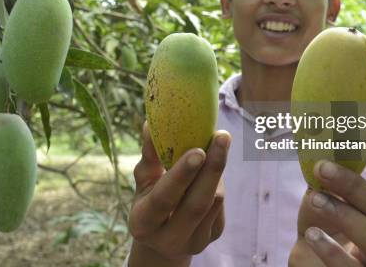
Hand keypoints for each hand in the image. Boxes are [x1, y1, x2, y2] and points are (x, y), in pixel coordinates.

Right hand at [128, 122, 230, 265]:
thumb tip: (151, 124)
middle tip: (222, 136)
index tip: (198, 150)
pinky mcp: (214, 236)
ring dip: (215, 170)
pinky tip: (209, 171)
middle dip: (212, 168)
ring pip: (214, 201)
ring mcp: (194, 241)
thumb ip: (150, 155)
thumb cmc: (150, 199)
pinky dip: (217, 182)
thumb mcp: (145, 180)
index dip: (181, 175)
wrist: (163, 238)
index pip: (164, 199)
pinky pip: (221, 204)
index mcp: (143, 223)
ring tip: (214, 145)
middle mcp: (169, 239)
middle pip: (197, 203)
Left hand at [289, 130, 365, 266]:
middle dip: (354, 185)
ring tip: (315, 200)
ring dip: (344, 215)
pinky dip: (330, 249)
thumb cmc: (319, 228)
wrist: (309, 263)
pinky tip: (312, 235)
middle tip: (323, 167)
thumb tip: (317, 149)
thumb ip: (322, 180)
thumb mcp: (319, 199)